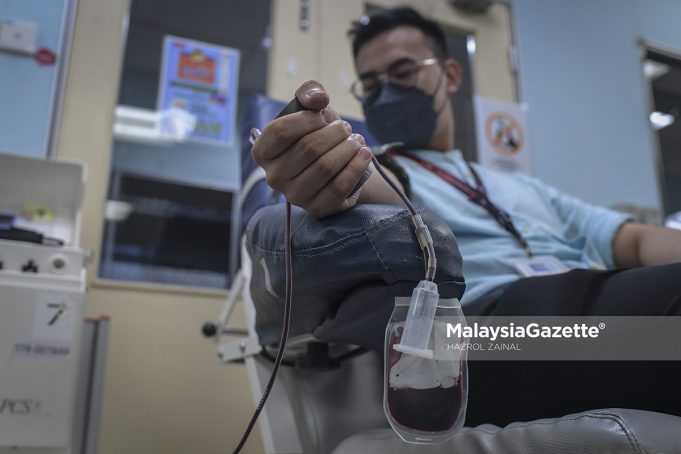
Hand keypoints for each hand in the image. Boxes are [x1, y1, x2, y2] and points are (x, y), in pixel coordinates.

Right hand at [251, 81, 372, 217]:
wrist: (336, 168)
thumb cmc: (318, 135)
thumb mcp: (310, 110)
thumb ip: (309, 93)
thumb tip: (318, 99)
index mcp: (263, 152)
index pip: (281, 131)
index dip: (308, 118)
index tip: (324, 115)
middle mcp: (273, 177)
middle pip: (308, 148)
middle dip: (335, 133)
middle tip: (346, 129)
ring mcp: (294, 196)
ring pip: (325, 166)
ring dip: (348, 148)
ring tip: (357, 141)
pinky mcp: (316, 209)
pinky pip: (339, 187)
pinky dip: (356, 166)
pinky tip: (364, 154)